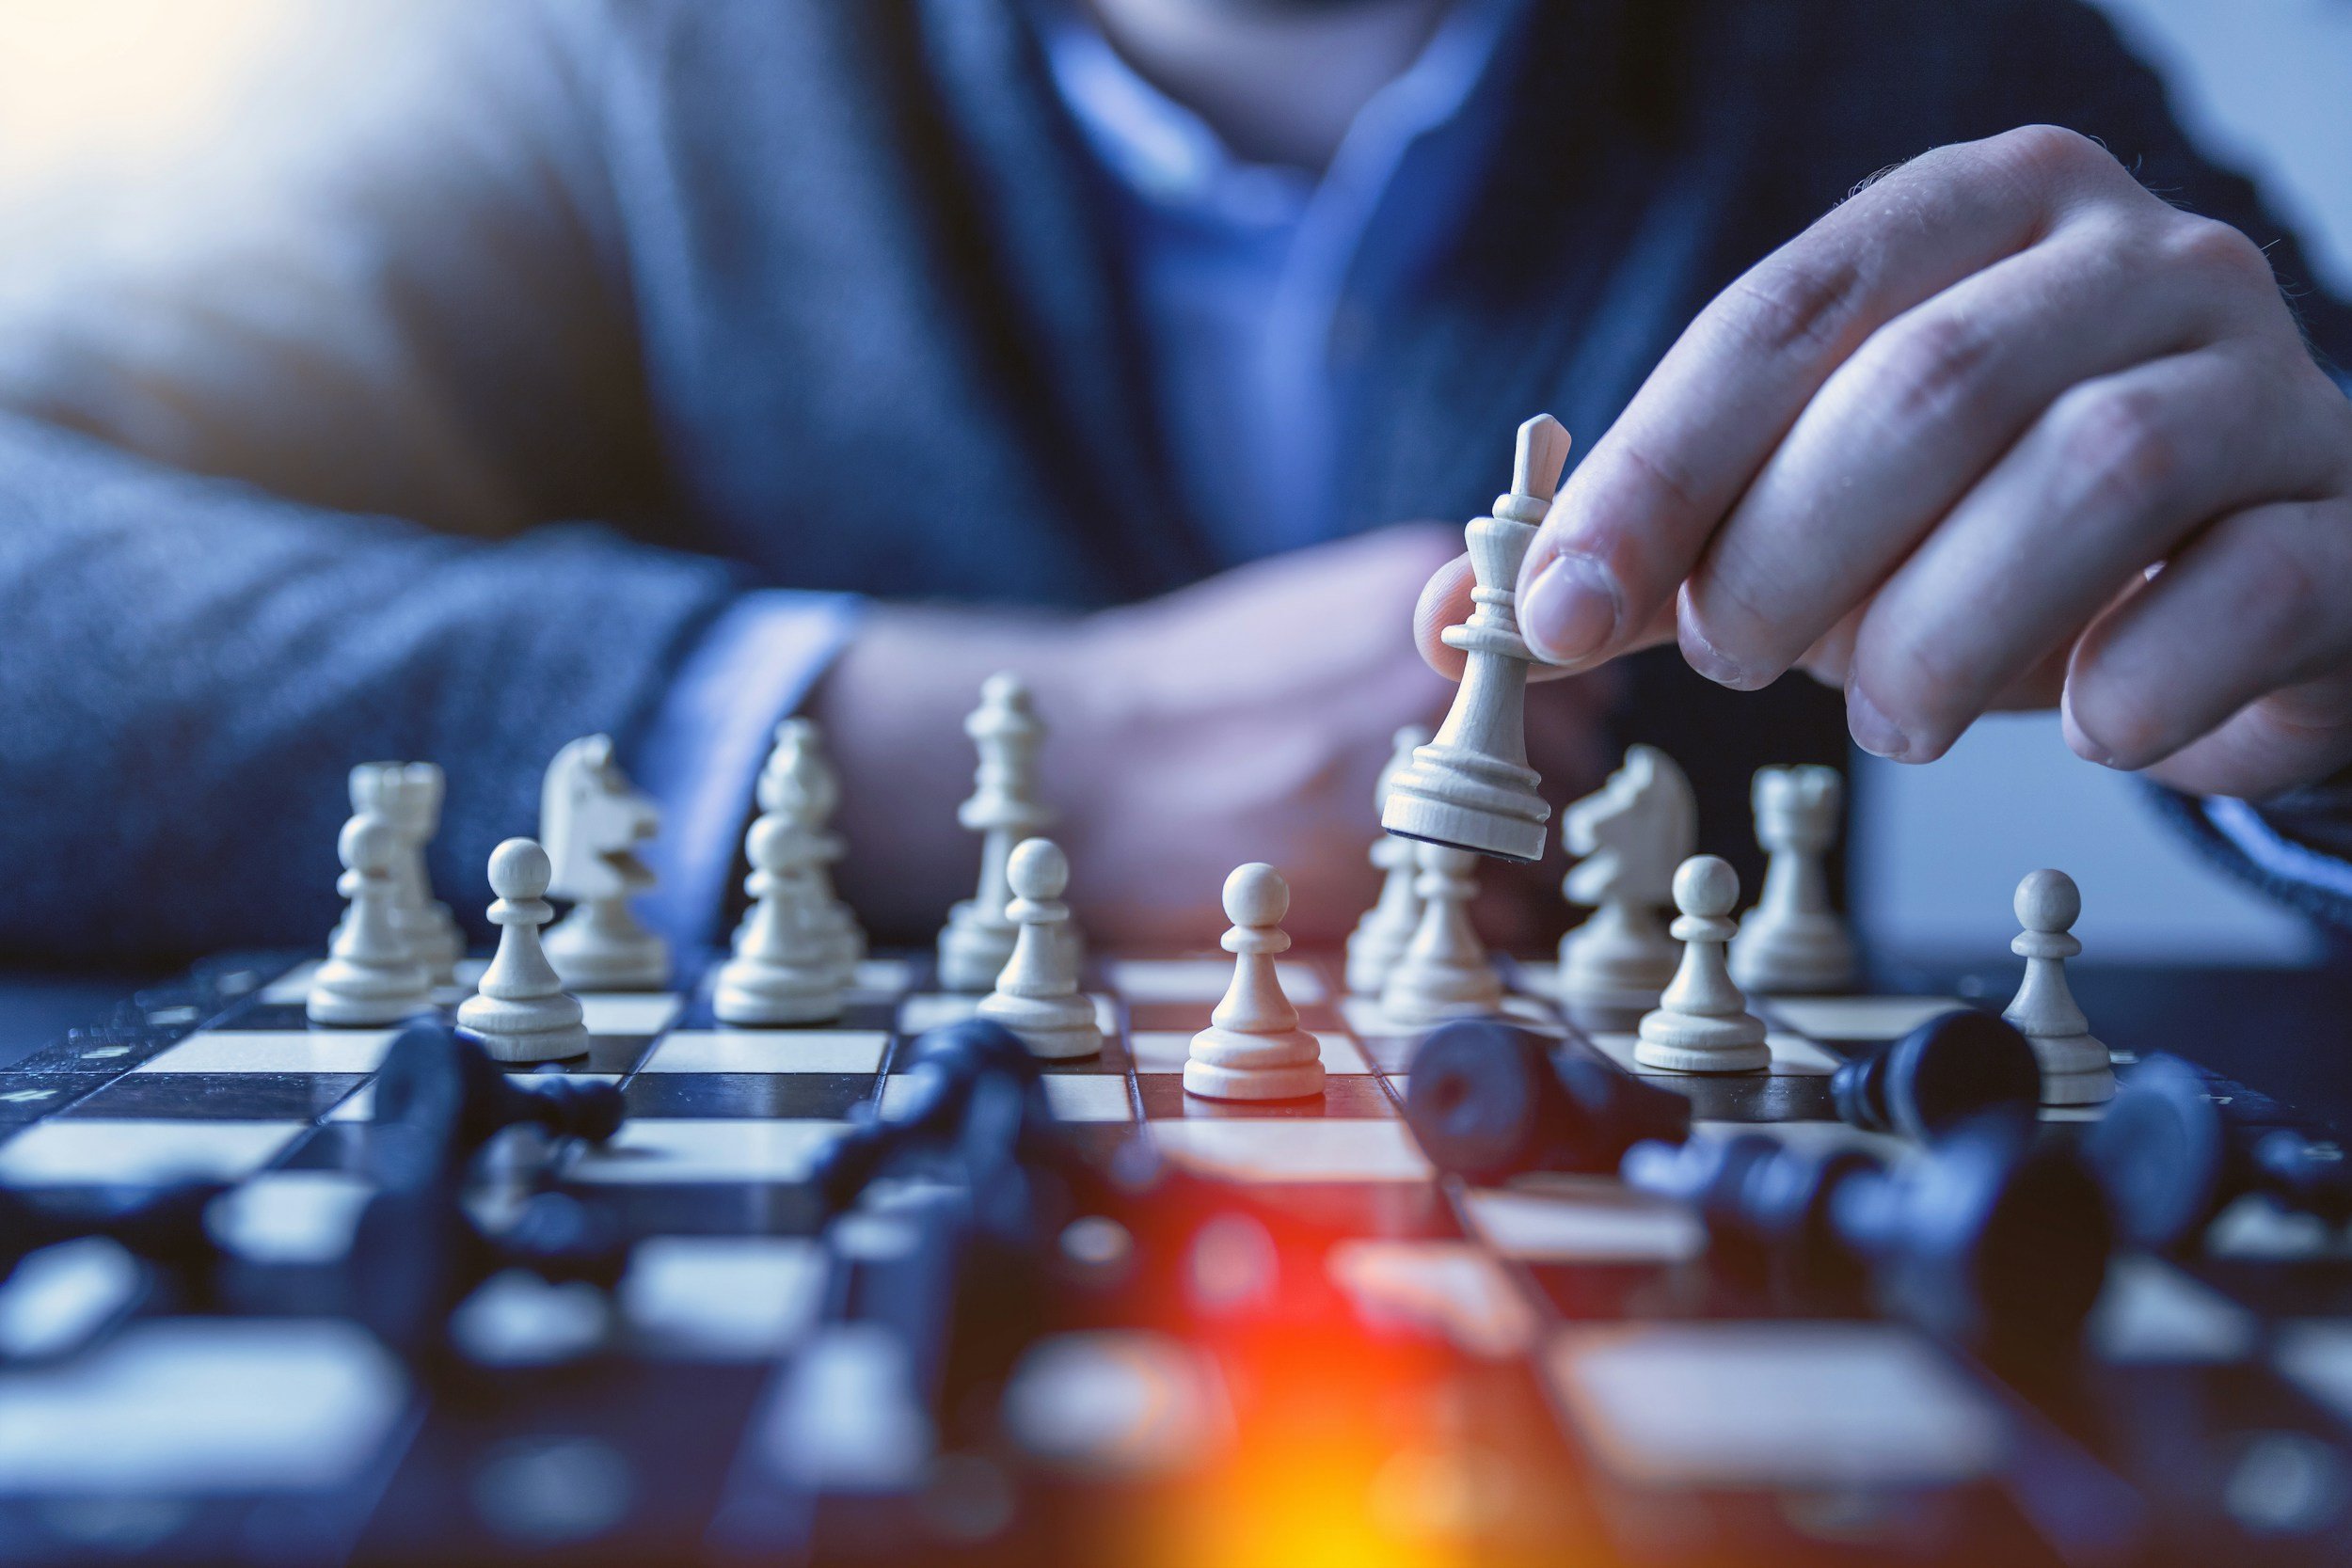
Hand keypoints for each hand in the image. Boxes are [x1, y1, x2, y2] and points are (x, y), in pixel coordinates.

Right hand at [817, 524, 1613, 947]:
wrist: (1087, 765)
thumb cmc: (1192, 693)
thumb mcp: (1315, 610)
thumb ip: (1424, 633)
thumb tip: (1519, 672)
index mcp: (1422, 595)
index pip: (1581, 664)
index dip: (1555, 718)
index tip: (1518, 745)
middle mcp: (1433, 679)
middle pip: (1573, 758)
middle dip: (1534, 796)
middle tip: (1465, 818)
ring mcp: (1412, 775)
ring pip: (1542, 845)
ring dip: (1511, 869)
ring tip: (1432, 868)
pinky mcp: (1381, 875)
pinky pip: (1497, 918)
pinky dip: (1478, 929)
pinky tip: (1409, 908)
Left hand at [1418, 126, 2351, 799]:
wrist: (2239, 582)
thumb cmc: (1993, 536)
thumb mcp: (1812, 516)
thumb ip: (1654, 552)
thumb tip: (1457, 616)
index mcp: (1977, 216)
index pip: (1785, 314)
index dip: (1656, 469)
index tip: (1558, 612)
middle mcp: (2135, 262)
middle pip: (1930, 385)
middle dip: (1789, 555)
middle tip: (1738, 660)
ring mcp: (2264, 379)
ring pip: (2094, 473)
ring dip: (1943, 634)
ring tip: (1886, 717)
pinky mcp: (2344, 521)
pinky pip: (2247, 592)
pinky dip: (2134, 685)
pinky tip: (2083, 725)